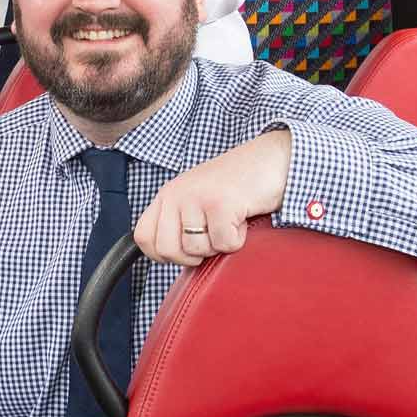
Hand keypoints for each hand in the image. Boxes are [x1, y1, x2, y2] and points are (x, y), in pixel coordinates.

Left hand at [132, 128, 291, 266]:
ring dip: (219, 245)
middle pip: (166, 250)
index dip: (164, 254)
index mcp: (167, 194)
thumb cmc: (238, 186)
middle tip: (213, 237)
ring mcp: (196, 197)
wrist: (273, 159)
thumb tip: (171, 258)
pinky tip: (242, 219)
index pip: (143, 237)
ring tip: (230, 221)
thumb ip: (179, 222)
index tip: (187, 248)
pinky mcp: (220, 203)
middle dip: (192, 256)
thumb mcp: (197, 200)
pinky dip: (238, 240)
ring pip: (196, 250)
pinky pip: (223, 244)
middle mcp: (176, 193)